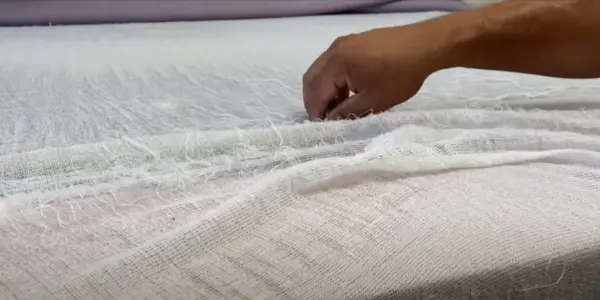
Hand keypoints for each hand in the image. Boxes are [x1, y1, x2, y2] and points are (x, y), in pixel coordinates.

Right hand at [302, 23, 448, 120]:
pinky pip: (332, 63)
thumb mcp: (373, 101)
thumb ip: (346, 112)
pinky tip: (346, 92)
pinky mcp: (352, 42)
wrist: (425, 46)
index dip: (317, 113)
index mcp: (336, 63)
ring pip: (320, 70)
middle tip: (325, 120)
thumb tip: (330, 120)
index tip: (323, 130)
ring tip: (337, 109)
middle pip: (311, 79)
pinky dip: (333, 80)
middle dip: (315, 101)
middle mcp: (334, 50)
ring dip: (324, 91)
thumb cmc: (401, 75)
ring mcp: (343, 43)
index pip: (316, 93)